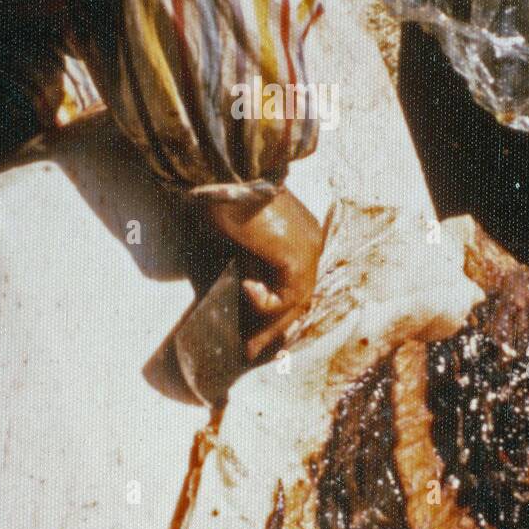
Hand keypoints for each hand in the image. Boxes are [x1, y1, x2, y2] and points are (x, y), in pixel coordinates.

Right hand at [204, 188, 323, 361]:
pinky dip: (265, 302)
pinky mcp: (300, 255)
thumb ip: (238, 265)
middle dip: (272, 328)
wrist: (225, 176)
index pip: (291, 282)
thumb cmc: (221, 200)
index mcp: (294, 233)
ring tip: (247, 346)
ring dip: (270, 327)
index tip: (252, 333)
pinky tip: (246, 287)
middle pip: (297, 296)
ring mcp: (308, 247)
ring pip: (295, 301)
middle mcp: (307, 240)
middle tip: (251, 351)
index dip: (273, 310)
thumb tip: (229, 296)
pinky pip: (288, 295)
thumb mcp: (230, 239)